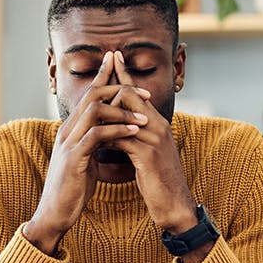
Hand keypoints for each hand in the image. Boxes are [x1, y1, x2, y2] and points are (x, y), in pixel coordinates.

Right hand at [24, 52, 150, 254]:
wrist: (55, 213)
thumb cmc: (72, 189)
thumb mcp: (84, 159)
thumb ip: (92, 143)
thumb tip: (108, 133)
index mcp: (70, 129)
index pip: (88, 95)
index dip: (104, 77)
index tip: (121, 66)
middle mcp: (67, 131)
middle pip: (91, 95)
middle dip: (118, 87)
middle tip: (144, 91)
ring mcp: (68, 143)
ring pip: (94, 111)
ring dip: (122, 110)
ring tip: (144, 117)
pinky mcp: (74, 158)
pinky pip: (96, 135)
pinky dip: (117, 130)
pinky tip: (133, 131)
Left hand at [107, 51, 197, 235]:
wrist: (175, 205)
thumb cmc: (159, 180)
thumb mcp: (146, 154)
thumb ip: (134, 137)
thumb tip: (115, 128)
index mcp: (157, 124)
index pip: (139, 92)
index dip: (125, 74)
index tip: (112, 57)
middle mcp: (158, 126)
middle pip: (131, 95)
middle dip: (111, 86)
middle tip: (98, 77)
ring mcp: (154, 139)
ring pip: (124, 114)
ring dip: (104, 112)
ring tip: (87, 109)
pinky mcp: (148, 156)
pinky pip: (122, 139)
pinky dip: (106, 137)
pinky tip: (94, 139)